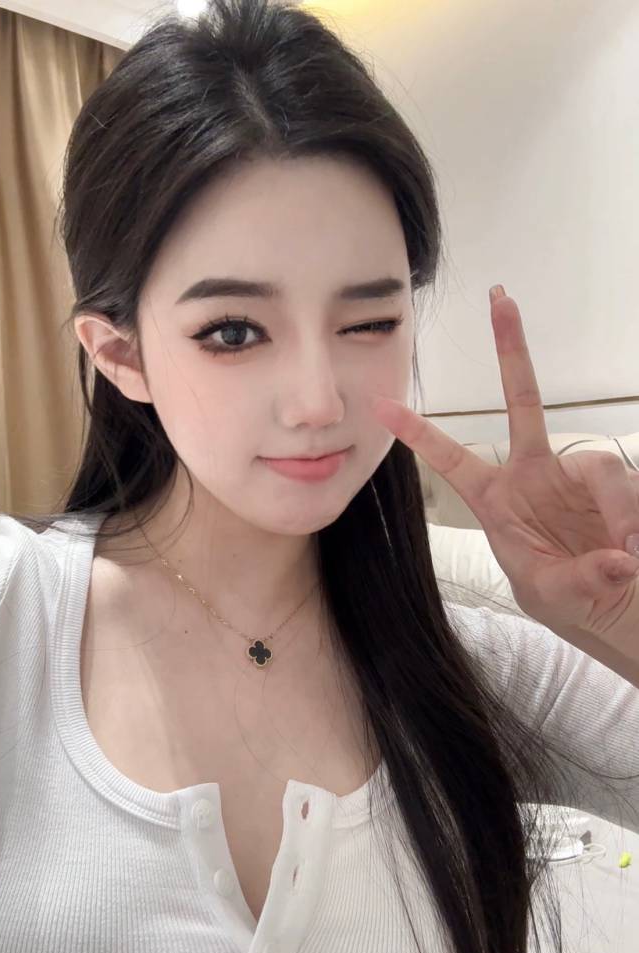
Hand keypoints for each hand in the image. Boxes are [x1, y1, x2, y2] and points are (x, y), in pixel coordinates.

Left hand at [370, 285, 638, 641]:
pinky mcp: (617, 486)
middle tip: (501, 300)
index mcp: (497, 499)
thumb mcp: (553, 593)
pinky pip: (629, 490)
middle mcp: (535, 474)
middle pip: (523, 401)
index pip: (453, 460)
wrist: (612, 607)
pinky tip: (632, 553)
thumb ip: (578, 577)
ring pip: (599, 466)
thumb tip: (619, 560)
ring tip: (626, 552)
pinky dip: (634, 522)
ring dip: (619, 509)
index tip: (383, 406)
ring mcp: (576, 476)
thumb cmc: (566, 598)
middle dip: (511, 350)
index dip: (420, 435)